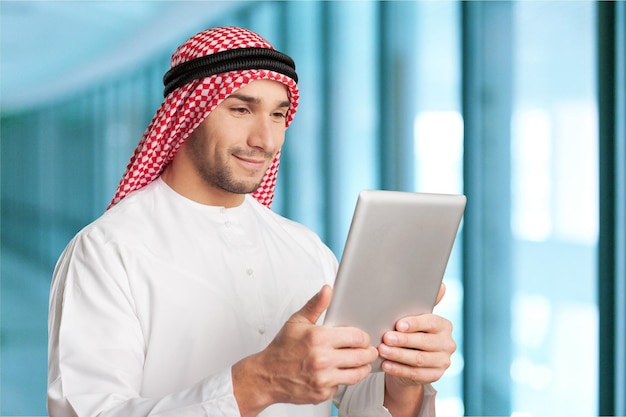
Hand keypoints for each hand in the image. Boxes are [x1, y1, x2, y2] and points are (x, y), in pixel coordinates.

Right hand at [232, 285, 377, 416]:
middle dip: (369, 353)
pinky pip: (342, 386)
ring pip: (357, 374)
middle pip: (361, 356)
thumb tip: (328, 290)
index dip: (364, 337)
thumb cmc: (282, 348)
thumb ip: (316, 305)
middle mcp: (322, 359)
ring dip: (363, 368)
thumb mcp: (297, 321)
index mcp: (318, 338)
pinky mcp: (322, 393)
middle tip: (369, 351)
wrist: (267, 375)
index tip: (363, 338)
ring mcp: (322, 378)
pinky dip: (342, 380)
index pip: (356, 337)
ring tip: (361, 363)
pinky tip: (338, 373)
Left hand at [378, 283, 455, 384]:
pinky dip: (398, 369)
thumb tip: (441, 286)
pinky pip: (415, 374)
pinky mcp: (435, 376)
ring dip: (398, 355)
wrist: (413, 359)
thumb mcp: (415, 318)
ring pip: (418, 360)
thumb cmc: (412, 332)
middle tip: (386, 338)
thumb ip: (422, 303)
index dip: (415, 324)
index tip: (398, 324)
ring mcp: (443, 362)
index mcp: (444, 326)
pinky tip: (386, 364)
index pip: (431, 323)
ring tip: (382, 350)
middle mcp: (447, 344)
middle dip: (403, 340)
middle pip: (424, 343)